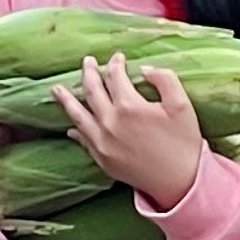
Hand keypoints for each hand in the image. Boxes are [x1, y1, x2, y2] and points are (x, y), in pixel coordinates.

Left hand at [56, 54, 210, 209]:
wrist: (179, 181)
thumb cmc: (182, 142)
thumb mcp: (181, 105)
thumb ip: (165, 79)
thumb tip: (144, 69)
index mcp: (129, 106)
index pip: (115, 76)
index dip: (116, 63)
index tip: (118, 58)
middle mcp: (110, 122)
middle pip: (92, 90)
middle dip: (88, 73)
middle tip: (87, 62)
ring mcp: (102, 142)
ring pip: (78, 115)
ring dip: (66, 100)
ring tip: (56, 89)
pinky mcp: (102, 159)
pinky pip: (83, 140)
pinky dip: (75, 130)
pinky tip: (70, 127)